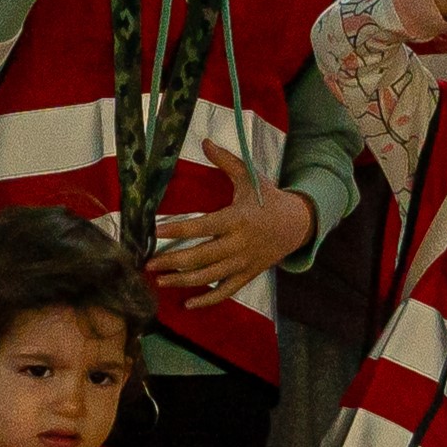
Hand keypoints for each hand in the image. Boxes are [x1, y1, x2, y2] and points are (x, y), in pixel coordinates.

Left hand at [147, 147, 313, 302]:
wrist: (298, 224)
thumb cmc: (269, 199)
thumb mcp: (250, 177)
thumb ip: (226, 161)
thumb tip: (205, 141)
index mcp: (237, 219)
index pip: (201, 227)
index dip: (176, 230)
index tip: (154, 231)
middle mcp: (239, 243)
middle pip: (201, 256)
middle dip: (172, 261)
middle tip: (148, 263)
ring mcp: (244, 262)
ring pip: (210, 276)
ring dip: (183, 281)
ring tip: (159, 280)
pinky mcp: (248, 275)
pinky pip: (226, 291)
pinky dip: (208, 300)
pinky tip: (188, 304)